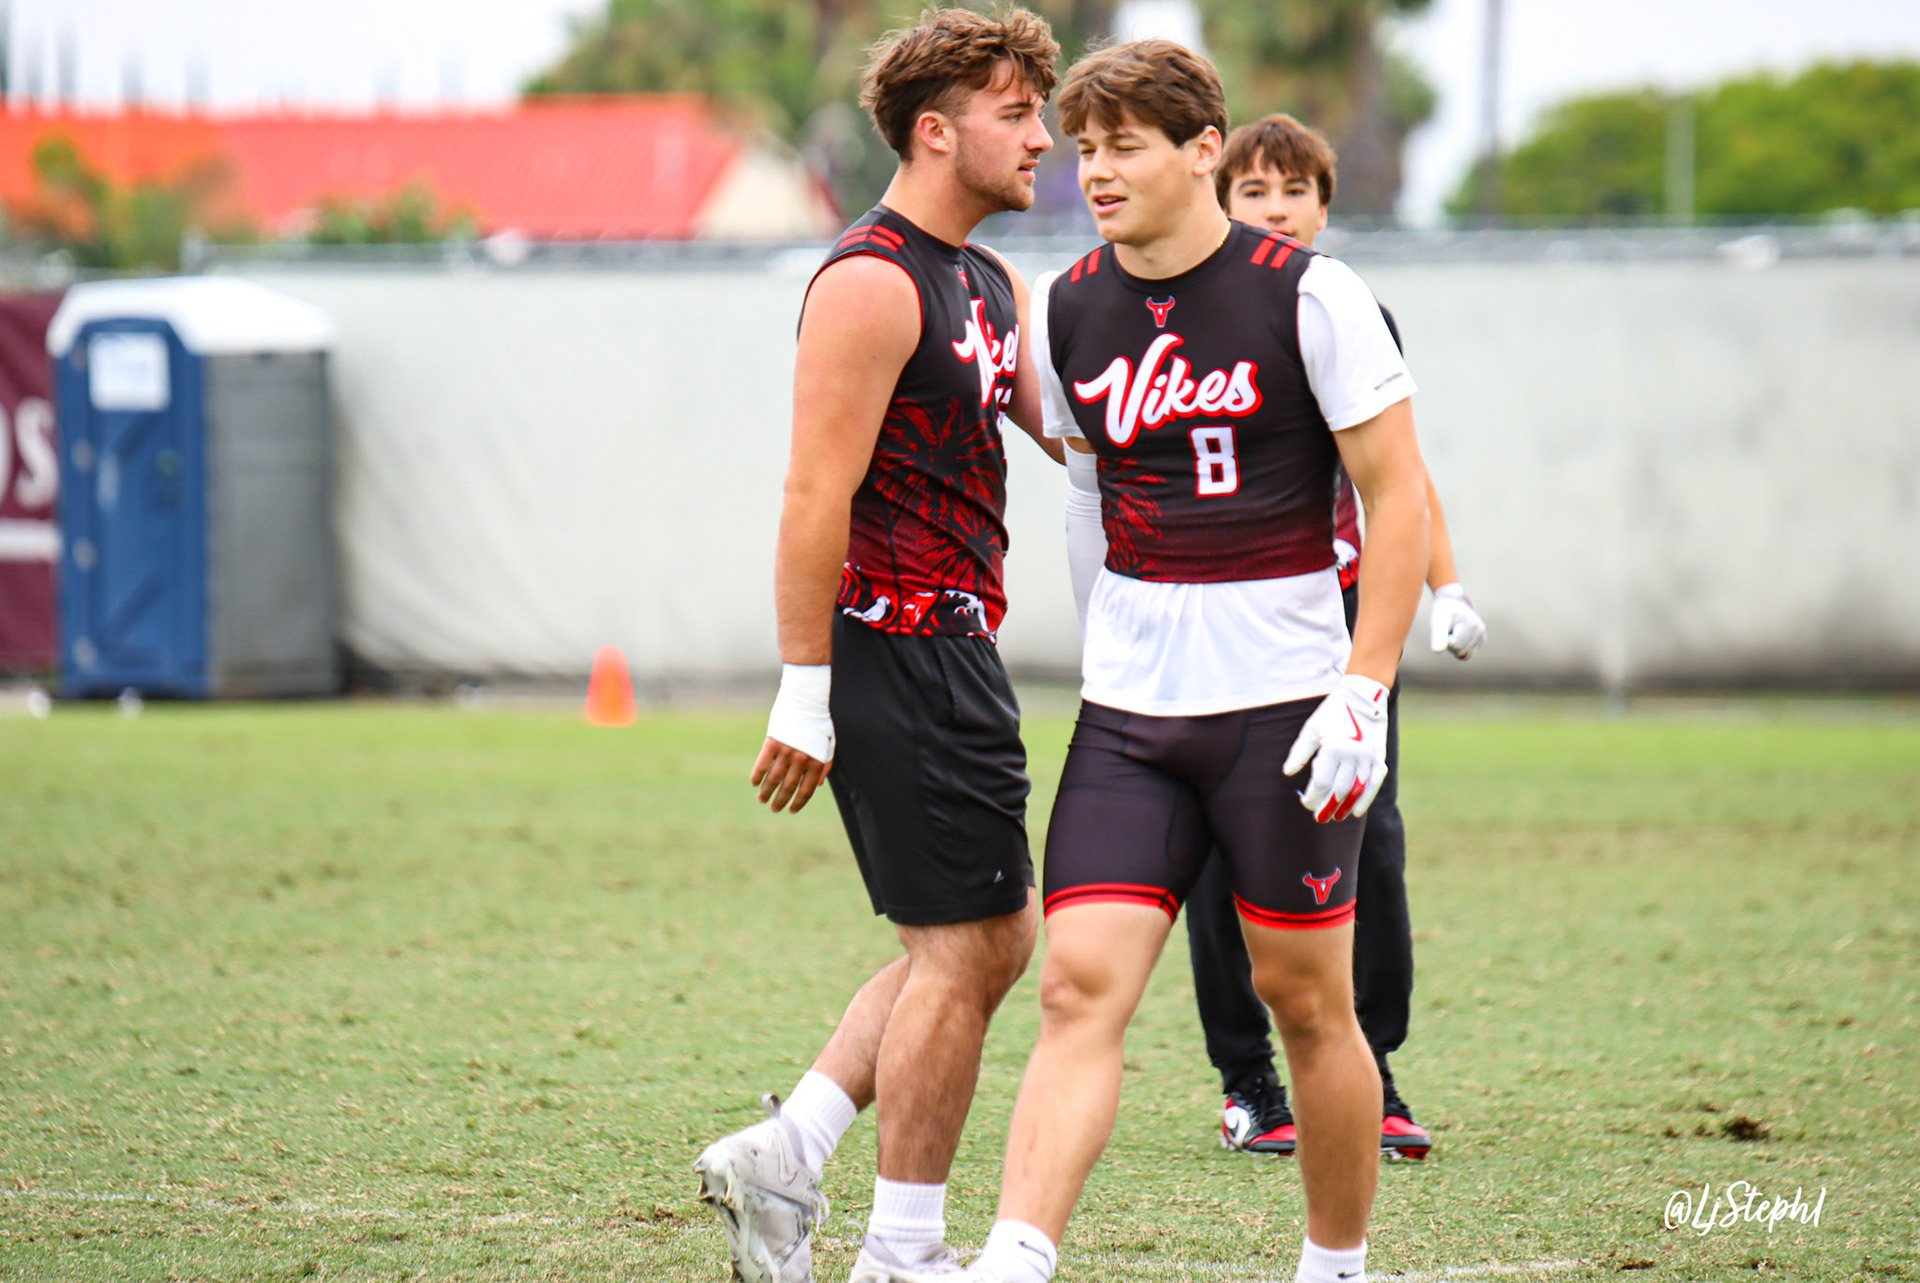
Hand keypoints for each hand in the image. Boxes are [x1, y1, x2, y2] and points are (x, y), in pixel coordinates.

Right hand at [753, 664, 833, 813]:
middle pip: (789, 787)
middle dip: (781, 801)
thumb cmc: (819, 721)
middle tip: (775, 809)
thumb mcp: (829, 743)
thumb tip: (817, 785)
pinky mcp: (772, 743)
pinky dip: (757, 776)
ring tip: (762, 800)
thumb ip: (824, 765)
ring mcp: (786, 751)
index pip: (807, 789)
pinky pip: (762, 764)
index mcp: (817, 761)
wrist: (806, 699)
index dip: (799, 802)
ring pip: (774, 779)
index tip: (792, 810)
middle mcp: (801, 759)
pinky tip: (754, 783)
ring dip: (767, 792)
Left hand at [1283, 674, 1390, 822]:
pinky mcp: (1380, 757)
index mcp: (1333, 747)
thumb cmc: (1333, 712)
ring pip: (1357, 790)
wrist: (1364, 695)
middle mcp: (1353, 754)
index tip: (1306, 803)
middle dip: (1327, 806)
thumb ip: (1299, 752)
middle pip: (1339, 790)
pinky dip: (1366, 799)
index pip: (1322, 783)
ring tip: (1336, 817)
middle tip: (1319, 817)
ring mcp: (1369, 757)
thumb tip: (1288, 773)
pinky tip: (1357, 811)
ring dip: (1346, 807)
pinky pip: (1375, 783)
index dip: (1313, 797)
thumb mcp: (1312, 729)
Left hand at [1428, 583, 1485, 658]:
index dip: (1445, 639)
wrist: (1454, 602)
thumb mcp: (1438, 620)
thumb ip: (1438, 635)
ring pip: (1463, 654)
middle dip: (1450, 643)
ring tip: (1454, 631)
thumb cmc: (1444, 611)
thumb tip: (1437, 651)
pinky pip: (1466, 654)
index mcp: (1472, 625)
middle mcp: (1480, 631)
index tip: (1447, 626)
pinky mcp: (1481, 641)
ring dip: (1454, 645)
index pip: (1455, 646)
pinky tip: (1459, 635)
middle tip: (1449, 628)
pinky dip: (1459, 647)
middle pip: (1459, 651)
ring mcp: (1482, 636)